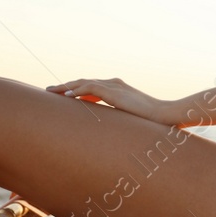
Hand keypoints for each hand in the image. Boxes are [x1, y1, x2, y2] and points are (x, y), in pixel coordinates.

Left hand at [45, 77, 179, 125]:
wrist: (165, 114)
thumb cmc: (152, 121)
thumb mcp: (131, 119)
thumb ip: (119, 120)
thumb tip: (113, 134)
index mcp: (118, 89)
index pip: (92, 86)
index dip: (76, 90)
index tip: (63, 96)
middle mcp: (114, 84)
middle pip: (84, 82)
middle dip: (66, 86)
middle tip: (50, 91)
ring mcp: (114, 86)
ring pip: (84, 83)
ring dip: (67, 86)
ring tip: (52, 92)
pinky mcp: (114, 92)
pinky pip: (91, 88)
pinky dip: (77, 90)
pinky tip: (66, 96)